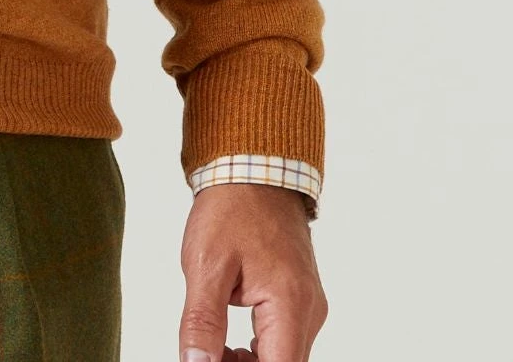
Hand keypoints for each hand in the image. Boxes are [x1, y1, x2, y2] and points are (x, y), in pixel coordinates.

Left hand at [178, 182, 327, 360]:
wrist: (253, 169)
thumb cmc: (231, 208)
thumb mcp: (206, 264)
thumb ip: (202, 321)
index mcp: (291, 304)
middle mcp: (309, 310)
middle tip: (205, 357)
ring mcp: (309, 305)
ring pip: (285, 357)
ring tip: (213, 349)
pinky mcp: (300, 299)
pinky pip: (285, 340)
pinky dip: (260, 350)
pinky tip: (230, 344)